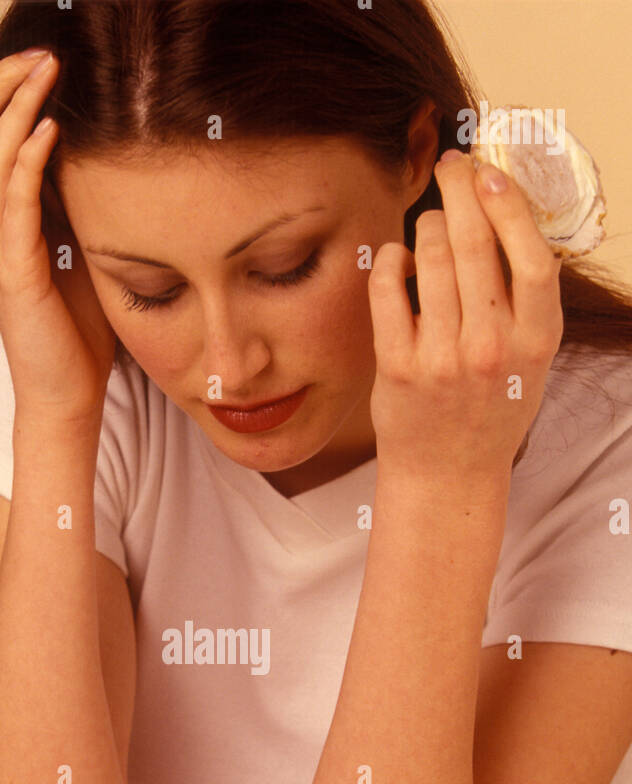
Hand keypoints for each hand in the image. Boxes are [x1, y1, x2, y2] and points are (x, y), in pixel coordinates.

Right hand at [0, 51, 115, 422]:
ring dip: (18, 106)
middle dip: (4, 83)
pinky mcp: (15, 271)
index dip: (3, 90)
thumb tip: (97, 150)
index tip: (43, 61)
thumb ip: (71, 202)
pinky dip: (29, 158)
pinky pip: (14, 200)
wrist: (66, 392)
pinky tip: (52, 130)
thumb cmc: (77, 326)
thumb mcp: (77, 246)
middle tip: (43, 55)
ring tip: (49, 72)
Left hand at [367, 151, 563, 498]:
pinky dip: (391, 261)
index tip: (492, 175)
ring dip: (427, 225)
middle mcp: (491, 350)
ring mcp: (441, 359)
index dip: (511, 207)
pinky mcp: (397, 368)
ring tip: (430, 222)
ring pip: (432, 258)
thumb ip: (527, 302)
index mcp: (535, 344)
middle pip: (477, 245)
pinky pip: (388, 289)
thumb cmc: (490, 411)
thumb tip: (508, 217)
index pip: (533, 258)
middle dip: (461, 191)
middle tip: (452, 168)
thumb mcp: (530, 362)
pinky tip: (397, 258)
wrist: (448, 476)